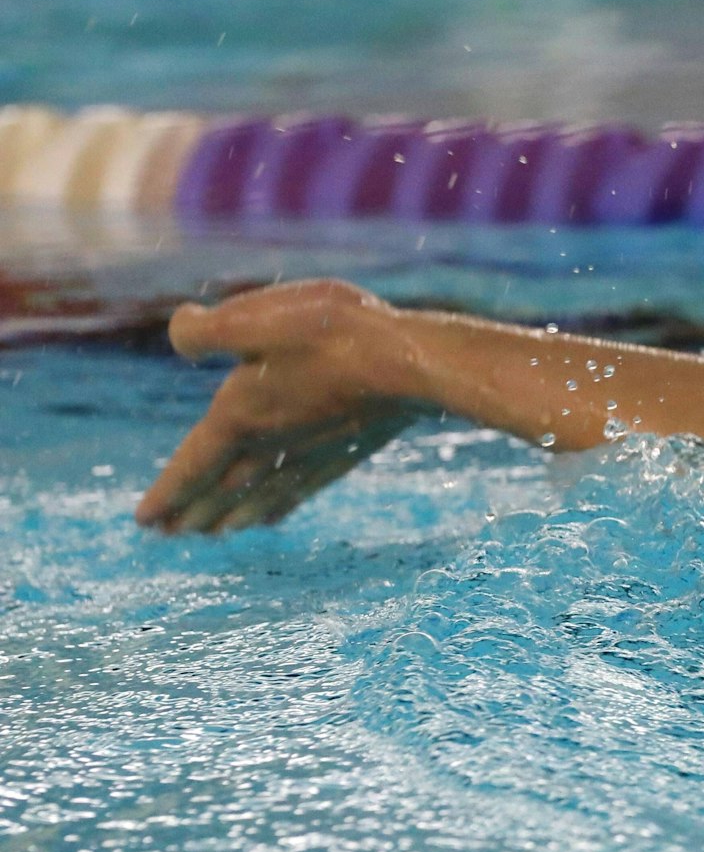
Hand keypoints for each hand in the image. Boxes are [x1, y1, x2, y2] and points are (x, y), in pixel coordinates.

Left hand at [135, 279, 426, 533]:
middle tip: (168, 533)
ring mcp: (310, 454)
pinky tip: (273, 514)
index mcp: (238, 416)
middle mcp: (271, 446)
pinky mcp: (344, 452)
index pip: (192, 465)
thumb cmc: (333, 336)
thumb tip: (179, 333)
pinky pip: (298, 491)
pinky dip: (277, 507)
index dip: (166, 493)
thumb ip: (206, 331)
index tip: (144, 520)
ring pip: (259, 497)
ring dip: (232, 516)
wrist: (411, 365)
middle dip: (193, 512)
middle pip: (222, 490)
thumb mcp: (255, 318)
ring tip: (214, 532)